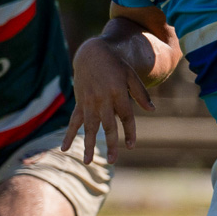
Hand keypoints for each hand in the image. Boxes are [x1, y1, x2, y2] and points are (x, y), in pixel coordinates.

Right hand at [61, 37, 153, 162]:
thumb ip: (141, 93)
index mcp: (117, 93)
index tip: (130, 146)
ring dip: (88, 144)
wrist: (91, 53)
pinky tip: (64, 148)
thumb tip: (152, 109)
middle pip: (107, 125)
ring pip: (89, 126)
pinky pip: (74, 121)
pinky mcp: (80, 103)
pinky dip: (69, 134)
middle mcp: (102, 99)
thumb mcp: (131, 75)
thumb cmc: (115, 65)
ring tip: (87, 161)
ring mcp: (89, 102)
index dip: (129, 132)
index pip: (125, 116)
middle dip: (110, 143)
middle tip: (112, 160)